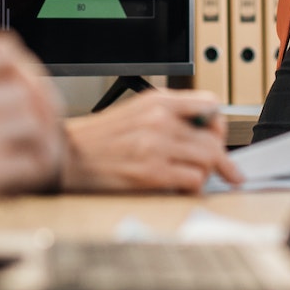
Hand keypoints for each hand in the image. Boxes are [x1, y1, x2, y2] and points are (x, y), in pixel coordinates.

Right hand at [0, 35, 64, 250]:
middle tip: (34, 135)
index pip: (5, 48)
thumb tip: (0, 93)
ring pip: (37, 123)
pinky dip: (33, 175)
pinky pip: (35, 163)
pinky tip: (13, 187)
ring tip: (23, 164)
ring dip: (39, 145)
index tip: (22, 94)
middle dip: (39, 112)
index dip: (23, 69)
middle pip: (29, 88)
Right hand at [61, 89, 241, 193]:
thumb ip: (167, 116)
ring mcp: (156, 146)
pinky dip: (193, 188)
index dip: (217, 124)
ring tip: (192, 178)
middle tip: (220, 169)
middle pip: (213, 138)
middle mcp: (159, 120)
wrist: (69, 157)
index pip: (210, 104)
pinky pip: (193, 180)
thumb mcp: (134, 113)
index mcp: (157, 101)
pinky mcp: (152, 173)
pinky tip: (180, 188)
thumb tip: (202, 131)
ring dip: (206, 174)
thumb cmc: (99, 140)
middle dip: (220, 158)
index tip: (217, 137)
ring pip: (208, 159)